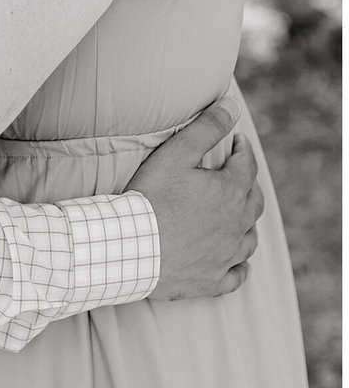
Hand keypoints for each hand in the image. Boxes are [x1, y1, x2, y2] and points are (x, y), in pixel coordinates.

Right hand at [128, 95, 262, 300]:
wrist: (133, 247)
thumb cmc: (152, 197)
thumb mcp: (177, 153)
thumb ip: (207, 128)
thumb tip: (232, 107)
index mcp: (231, 193)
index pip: (247, 166)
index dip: (243, 150)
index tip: (238, 142)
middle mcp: (237, 226)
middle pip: (254, 202)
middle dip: (248, 184)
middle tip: (239, 174)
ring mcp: (227, 256)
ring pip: (249, 238)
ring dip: (247, 224)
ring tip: (238, 215)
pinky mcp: (213, 280)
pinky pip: (237, 274)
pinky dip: (240, 266)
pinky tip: (238, 263)